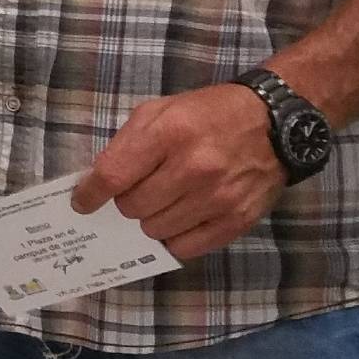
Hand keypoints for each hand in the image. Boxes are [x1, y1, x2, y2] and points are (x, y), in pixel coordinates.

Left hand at [76, 81, 289, 261]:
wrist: (276, 123)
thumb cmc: (209, 115)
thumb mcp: (161, 111)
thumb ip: (125, 144)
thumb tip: (96, 183)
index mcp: (170, 133)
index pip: (113, 176)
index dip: (90, 194)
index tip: (82, 202)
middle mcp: (194, 167)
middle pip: (132, 208)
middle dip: (128, 202)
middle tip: (141, 190)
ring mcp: (218, 197)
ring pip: (155, 230)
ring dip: (152, 219)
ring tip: (167, 201)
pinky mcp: (237, 220)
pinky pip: (185, 247)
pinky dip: (176, 237)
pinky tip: (182, 219)